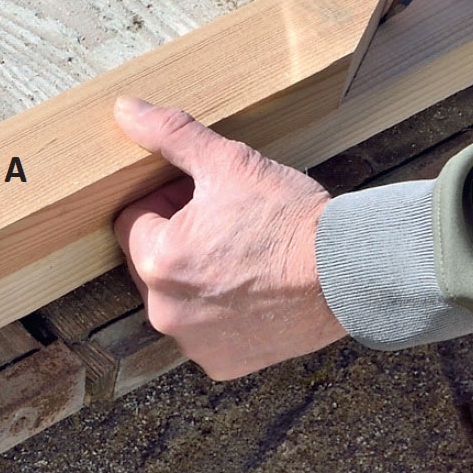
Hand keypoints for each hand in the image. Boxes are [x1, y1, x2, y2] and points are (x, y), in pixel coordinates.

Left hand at [113, 97, 347, 380]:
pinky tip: (252, 291)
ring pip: (177, 298)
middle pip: (151, 262)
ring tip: (241, 255)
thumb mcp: (228, 162)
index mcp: (157, 261)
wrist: (349, 271)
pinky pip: (204, 330)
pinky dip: (219, 312)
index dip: (162, 202)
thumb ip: (170, 134)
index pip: (131, 221)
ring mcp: (194, 343)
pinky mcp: (223, 363)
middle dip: (177, 238)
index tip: (198, 197)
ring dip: (196, 277)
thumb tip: (123, 109)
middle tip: (223, 221)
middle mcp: (165, 311)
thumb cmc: (289, 217)